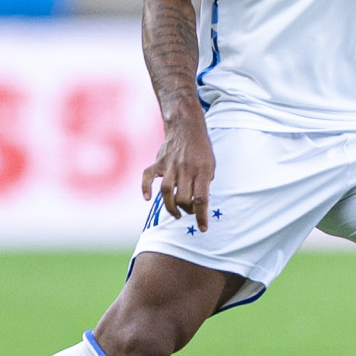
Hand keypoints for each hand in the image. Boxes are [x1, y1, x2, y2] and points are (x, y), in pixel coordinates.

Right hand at [141, 116, 215, 230]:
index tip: (203, 228)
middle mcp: (186, 169)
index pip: (201, 199)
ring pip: (167, 191)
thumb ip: (204, 183)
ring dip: (170, 207)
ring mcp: (170, 165)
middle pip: (183, 198)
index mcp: (202, 170)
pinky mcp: (159, 162)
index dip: (202, 216)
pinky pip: (148, 176)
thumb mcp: (211, 165)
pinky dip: (145, 188)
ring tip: (176, 214)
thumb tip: (199, 204)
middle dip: (187, 210)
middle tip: (189, 211)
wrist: (187, 126)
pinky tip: (147, 198)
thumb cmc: (201, 149)